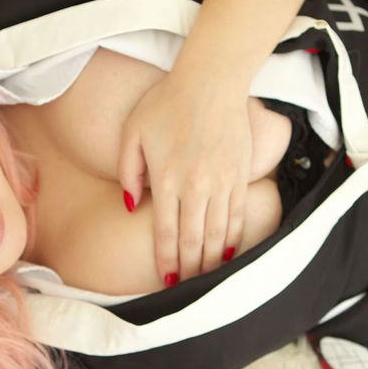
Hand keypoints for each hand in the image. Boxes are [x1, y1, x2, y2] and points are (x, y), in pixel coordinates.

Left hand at [117, 73, 253, 284]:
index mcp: (166, 178)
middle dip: (189, 268)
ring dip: (211, 260)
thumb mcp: (133, 132)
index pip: (166, 231)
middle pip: (194, 239)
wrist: (211, 81)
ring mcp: (222, 181)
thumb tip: (132, 206)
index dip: (166, 259)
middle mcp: (196, 185)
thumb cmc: (166, 103)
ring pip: (218, 233)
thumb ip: (128, 172)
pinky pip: (237, 215)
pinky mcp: (240, 174)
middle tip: (185, 287)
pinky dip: (233, 238)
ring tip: (205, 278)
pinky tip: (228, 254)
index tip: (166, 278)